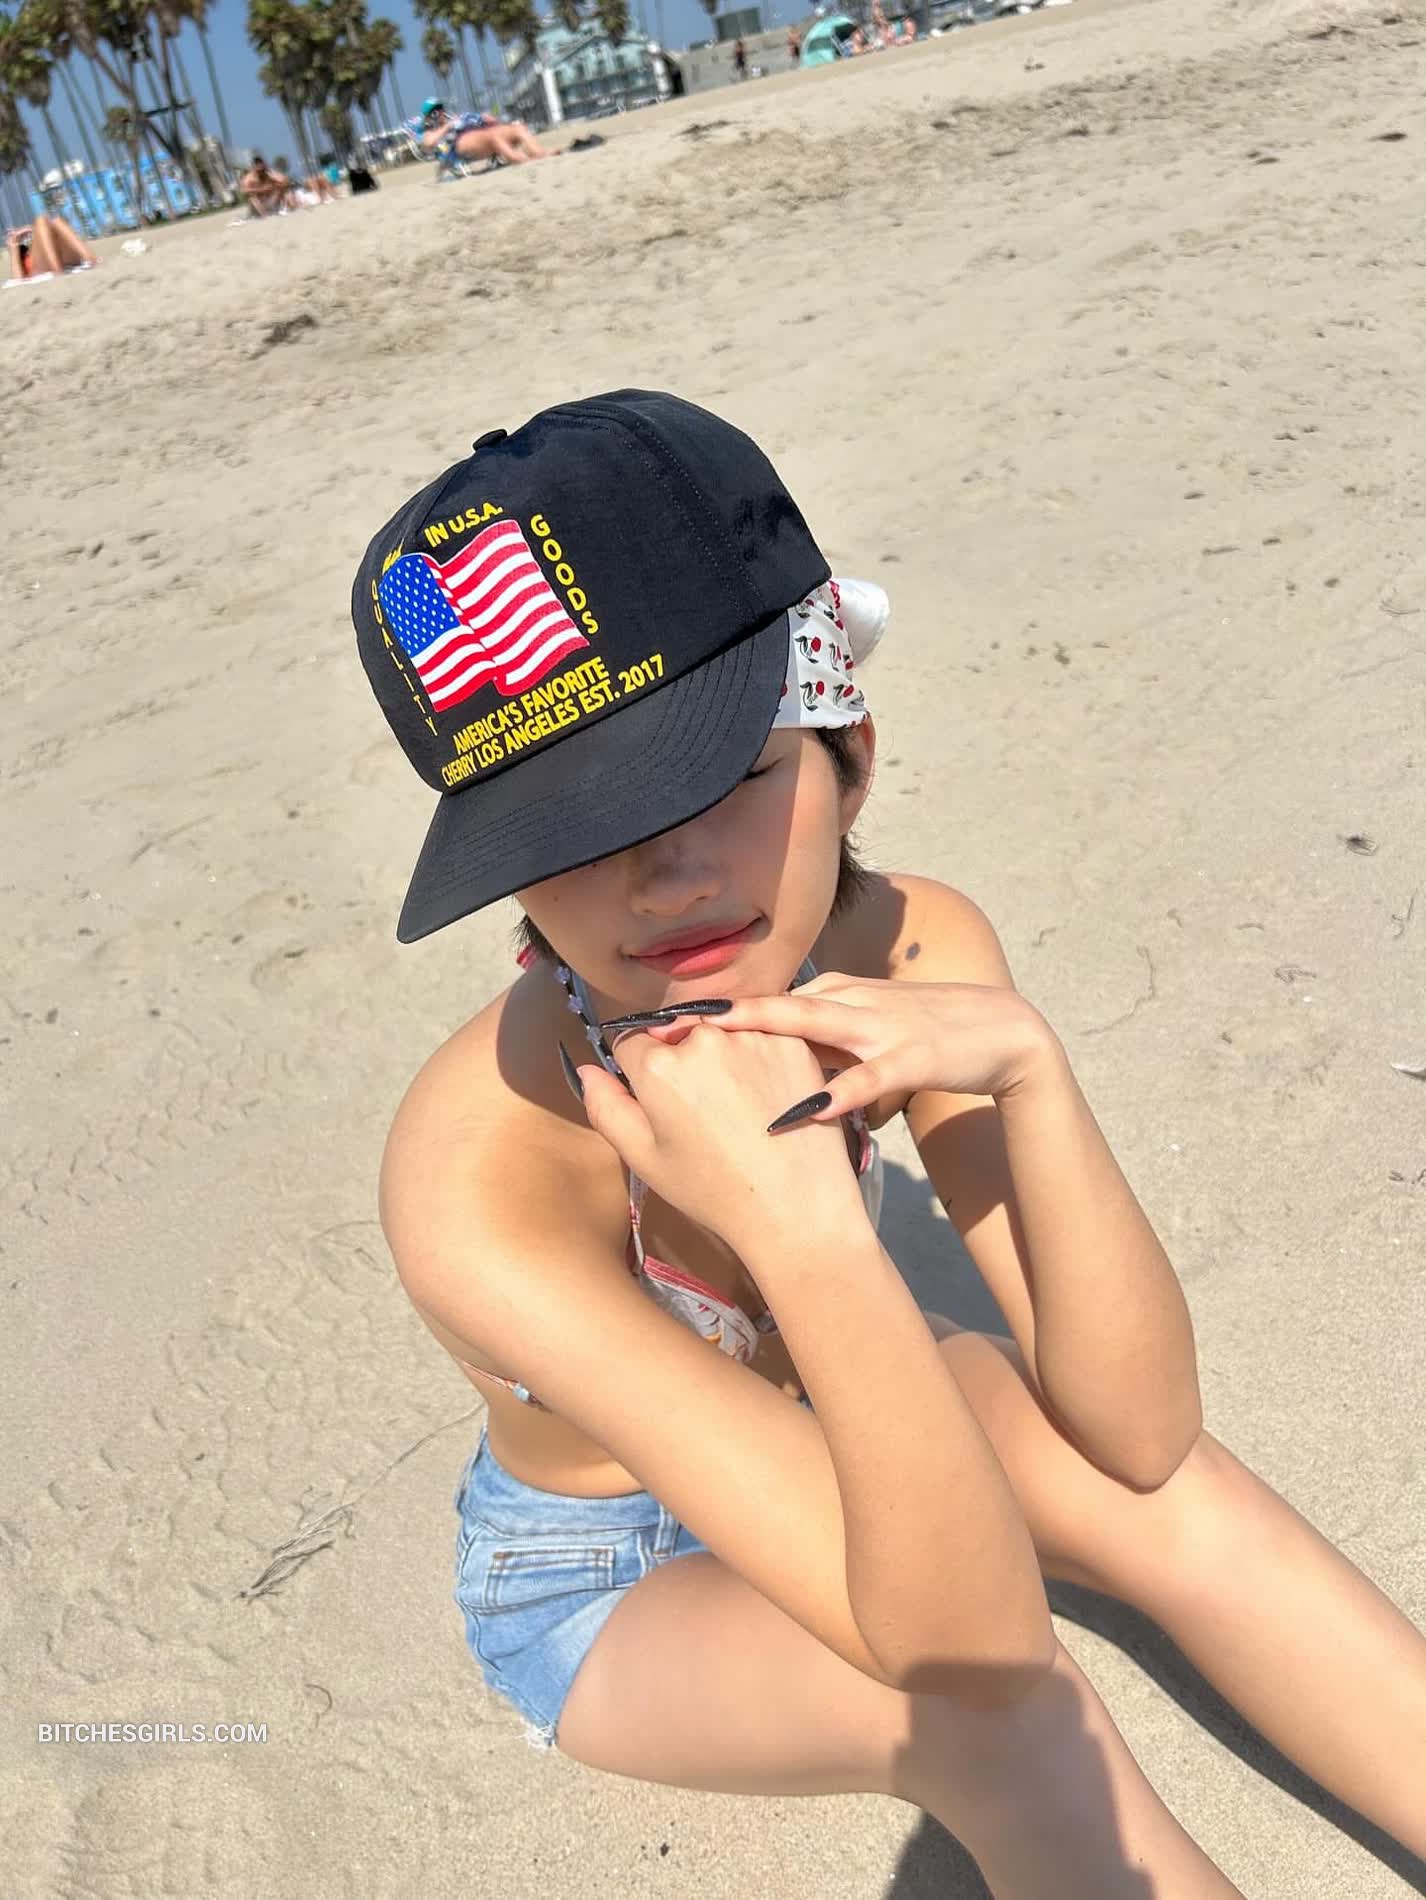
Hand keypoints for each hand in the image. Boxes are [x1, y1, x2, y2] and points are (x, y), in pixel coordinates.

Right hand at [575, 1023, 871, 1255]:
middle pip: (679, 1031)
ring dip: (723, 1055)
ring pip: (722, 1030)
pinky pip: (763, 1035)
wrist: (795, 1209)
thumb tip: (587, 1068)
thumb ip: (606, 1106)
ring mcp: (755, 1034)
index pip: (632, 1040)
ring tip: (740, 1107)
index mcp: (660, 1065)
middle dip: (682, 1059)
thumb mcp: (644, 1158)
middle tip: (705, 1111)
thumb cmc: (713, 1191)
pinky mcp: (794, 1041)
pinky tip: (769, 1098)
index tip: (662, 1100)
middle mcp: (706, 1037)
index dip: (641, 1070)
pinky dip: (761, 1058)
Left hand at [655, 973, 1057, 1123]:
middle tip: (658, 1025)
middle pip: (772, 1006)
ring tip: (709, 1046)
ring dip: (761, 1037)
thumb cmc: (929, 1036)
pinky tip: (801, 1112)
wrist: (1005, 1034)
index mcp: (833, 999)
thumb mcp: (866, 1032)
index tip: (654, 1024)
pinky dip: (835, 1094)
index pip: (762, 1002)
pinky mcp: (912, 1058)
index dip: (709, 1014)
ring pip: (811, 1028)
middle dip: (715, 1015)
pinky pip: (868, 1079)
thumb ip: (817, 1040)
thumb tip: (764, 1056)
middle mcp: (848, 1004)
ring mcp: (880, 1029)